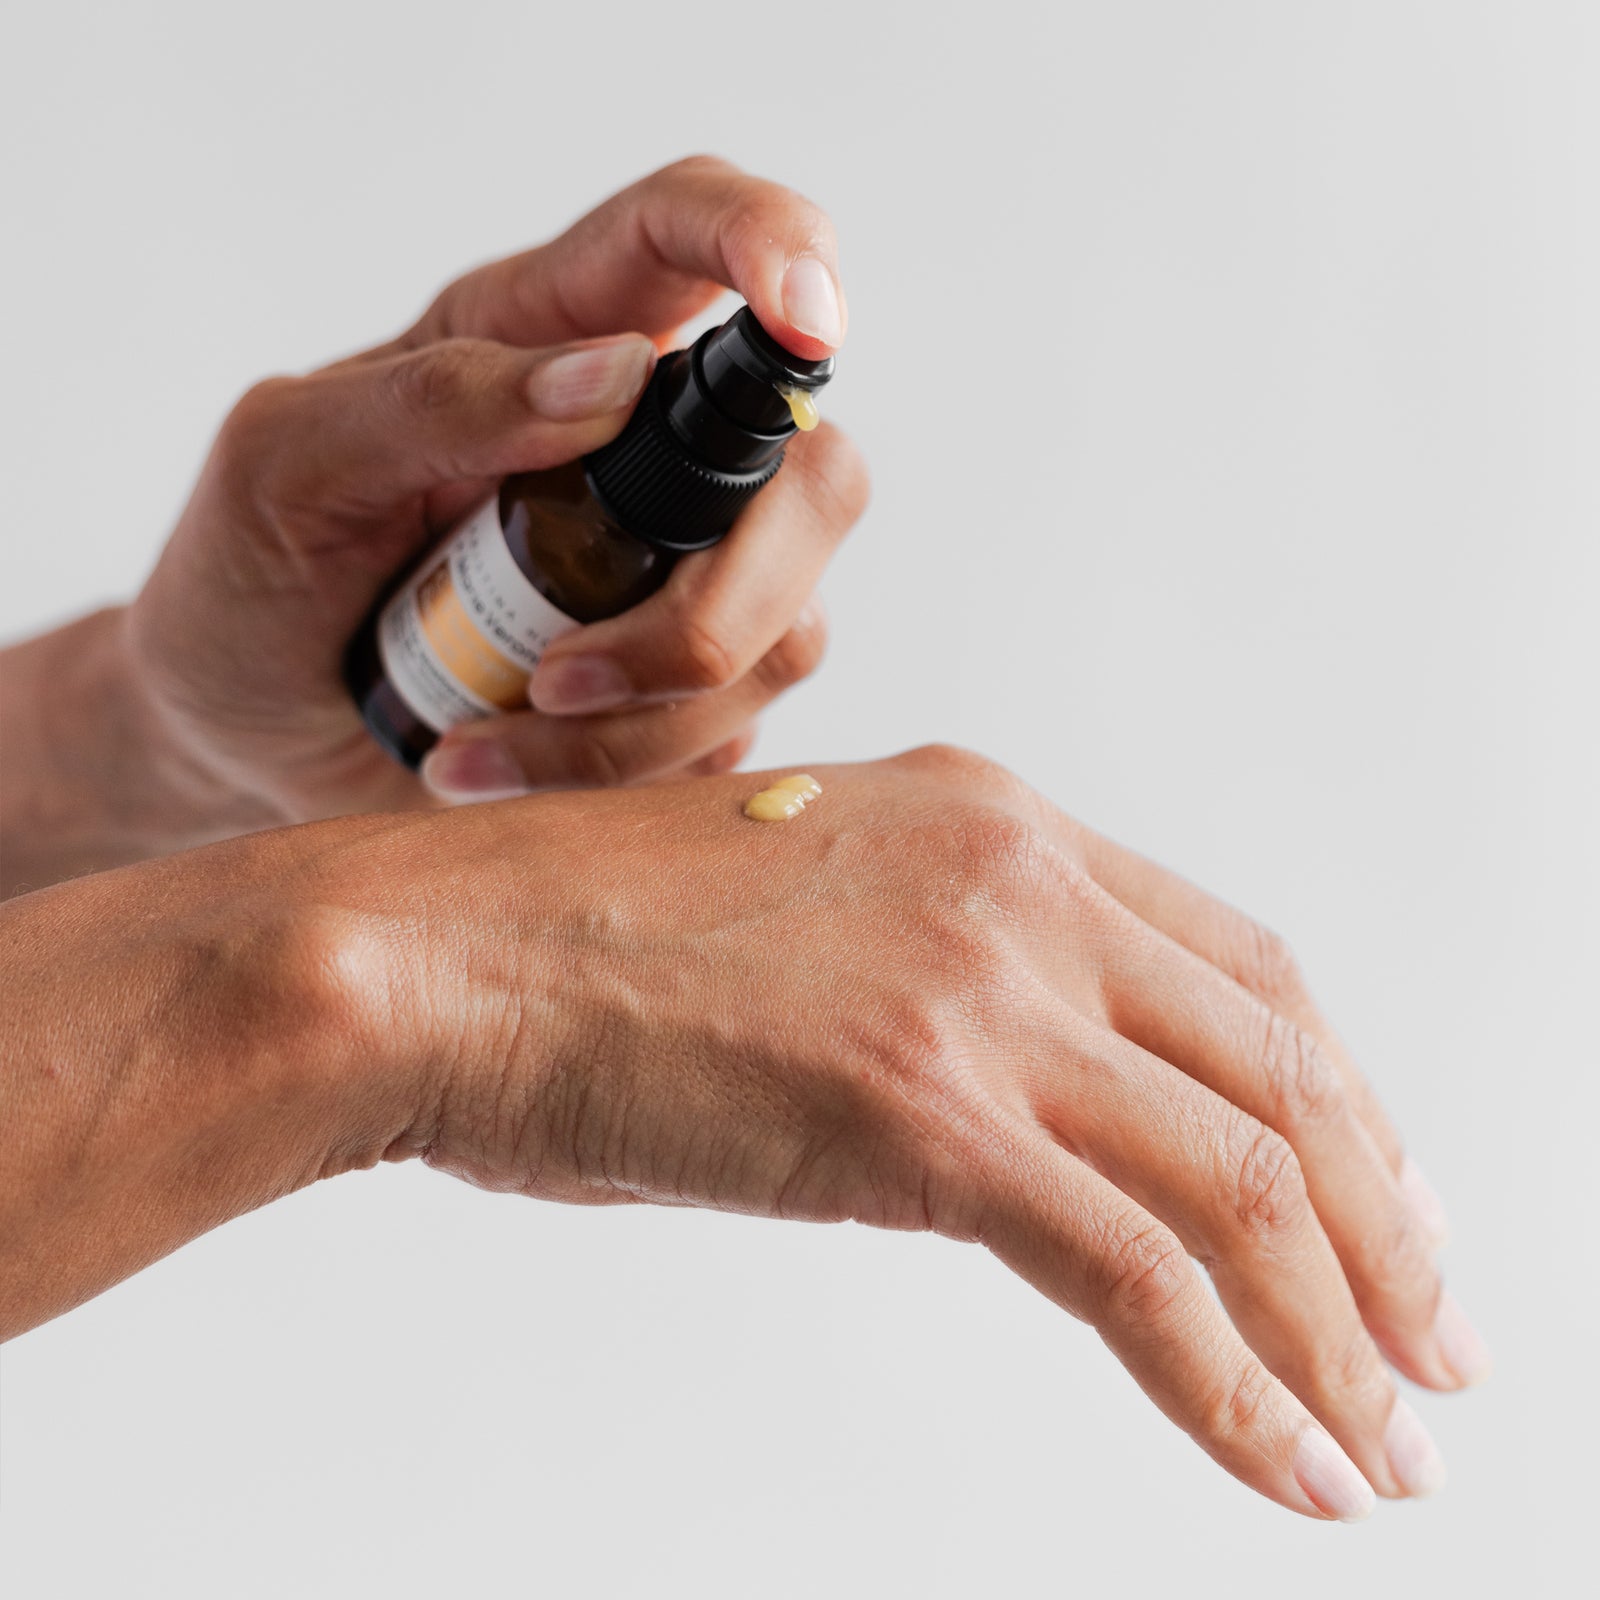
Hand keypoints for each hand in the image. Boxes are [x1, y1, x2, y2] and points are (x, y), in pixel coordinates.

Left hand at [120, 155, 865, 826]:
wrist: (246, 730)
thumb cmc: (255, 571)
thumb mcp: (290, 462)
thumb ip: (435, 399)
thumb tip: (613, 378)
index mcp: (549, 341)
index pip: (695, 233)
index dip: (781, 244)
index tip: (809, 316)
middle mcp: (646, 453)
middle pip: (814, 475)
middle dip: (728, 593)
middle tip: (558, 669)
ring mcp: (683, 579)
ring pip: (784, 633)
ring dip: (634, 715)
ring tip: (471, 745)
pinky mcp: (685, 694)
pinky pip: (730, 735)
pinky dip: (613, 771)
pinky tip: (497, 769)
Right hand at [327, 746, 1480, 1518]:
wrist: (442, 951)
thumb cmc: (585, 947)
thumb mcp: (810, 923)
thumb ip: (943, 997)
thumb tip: (1028, 1133)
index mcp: (997, 822)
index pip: (1244, 968)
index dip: (1340, 1096)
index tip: (1392, 1199)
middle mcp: (1018, 884)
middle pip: (1282, 1068)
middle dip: (1384, 1224)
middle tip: (1434, 1343)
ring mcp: (979, 991)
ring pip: (1243, 1181)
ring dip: (1339, 1331)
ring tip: (1387, 1444)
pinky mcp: (924, 1112)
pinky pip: (1144, 1275)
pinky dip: (1240, 1389)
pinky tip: (1291, 1468)